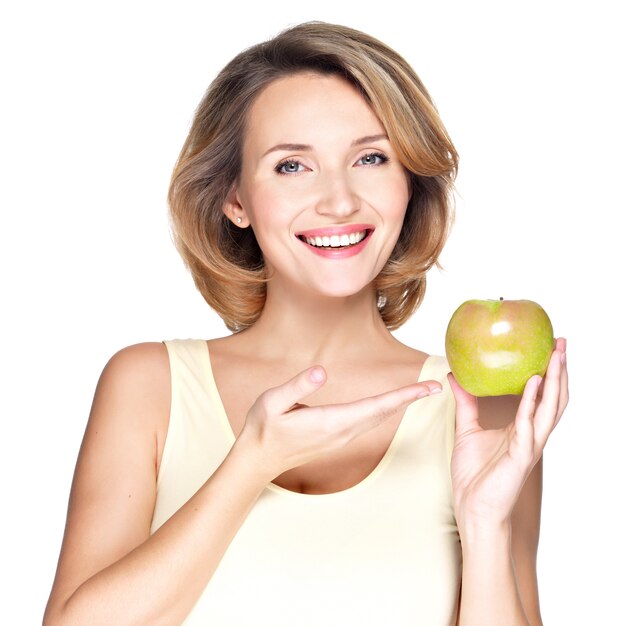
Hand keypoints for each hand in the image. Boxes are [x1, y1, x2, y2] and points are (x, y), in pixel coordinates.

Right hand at [236, 365, 442, 479]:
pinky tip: (393, 402)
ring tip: (422, 391)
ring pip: (379, 418)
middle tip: (438, 385)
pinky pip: (369, 421)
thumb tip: (323, 371)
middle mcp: (342, 431)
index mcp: (331, 421)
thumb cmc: (263, 428)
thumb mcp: (271, 402)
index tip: (428, 388)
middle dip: (411, 398)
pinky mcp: (337, 436)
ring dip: (401, 404)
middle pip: (385, 413)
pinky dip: (387, 409)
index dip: (404, 396)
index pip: (376, 406)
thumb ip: (297, 386)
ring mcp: (341, 436)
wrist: (258, 459)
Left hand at [449, 338, 568, 527]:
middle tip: (562, 343)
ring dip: (555, 382)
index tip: (550, 347)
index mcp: (521, 428)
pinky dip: (532, 403)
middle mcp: (531, 435)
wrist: (472, 507)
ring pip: (550, 409)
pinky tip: (533, 383)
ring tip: (556, 356)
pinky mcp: (521, 457)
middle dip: (560, 371)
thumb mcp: (466, 429)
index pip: (543, 396)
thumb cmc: (473, 474)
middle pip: (554, 398)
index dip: (549, 373)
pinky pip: (528, 425)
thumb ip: (465, 402)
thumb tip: (455, 375)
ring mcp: (529, 446)